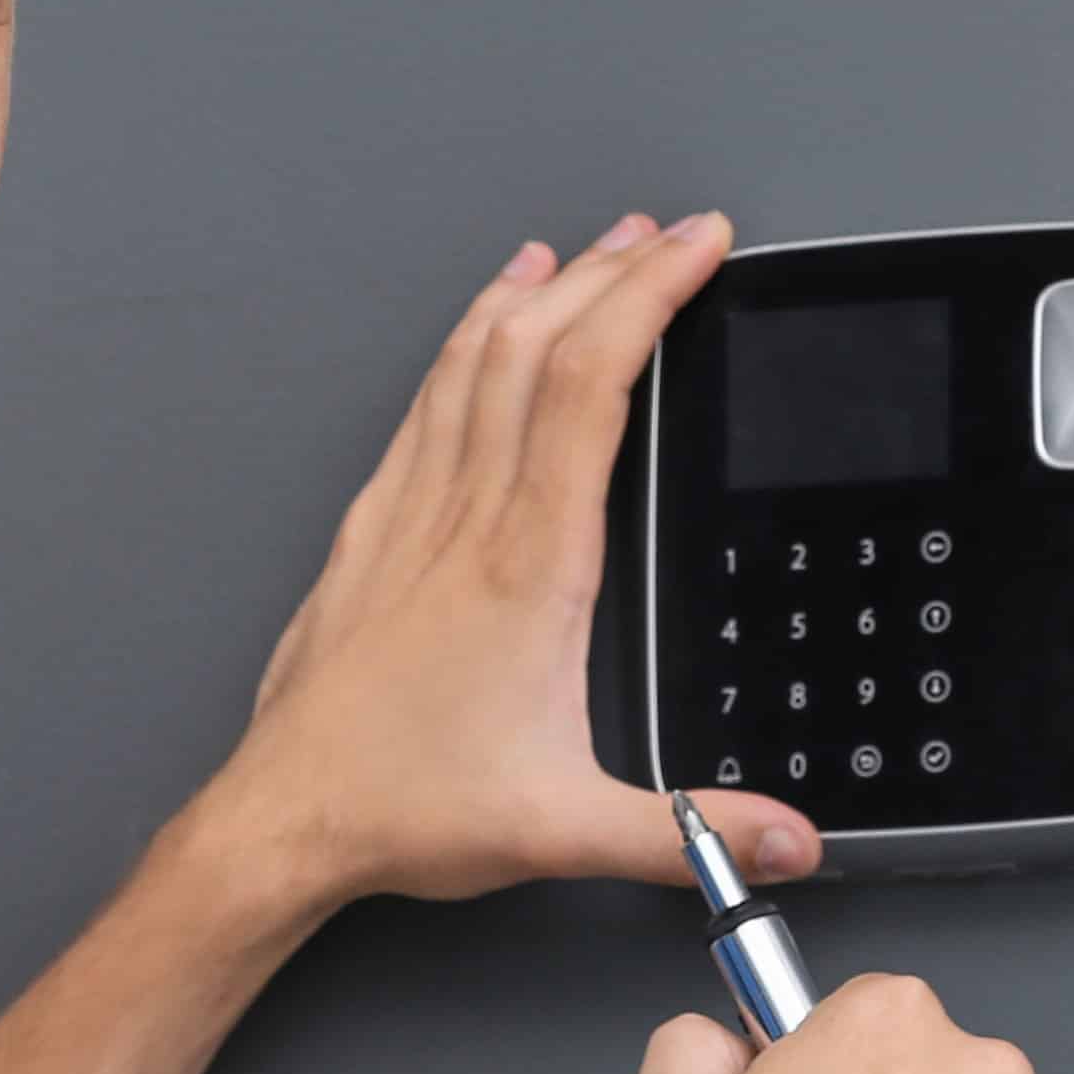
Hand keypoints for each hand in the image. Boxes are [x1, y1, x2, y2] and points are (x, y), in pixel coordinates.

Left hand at [207, 214, 815, 910]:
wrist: (283, 818)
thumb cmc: (401, 809)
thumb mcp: (564, 829)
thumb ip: (687, 833)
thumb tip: (791, 843)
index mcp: (527, 565)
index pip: (590, 388)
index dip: (645, 299)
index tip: (694, 248)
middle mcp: (464, 521)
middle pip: (535, 351)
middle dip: (609, 274)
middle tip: (665, 231)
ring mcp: (409, 518)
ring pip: (470, 364)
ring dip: (533, 296)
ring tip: (579, 250)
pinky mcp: (370, 534)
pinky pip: (421, 407)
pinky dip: (460, 346)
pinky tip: (475, 331)